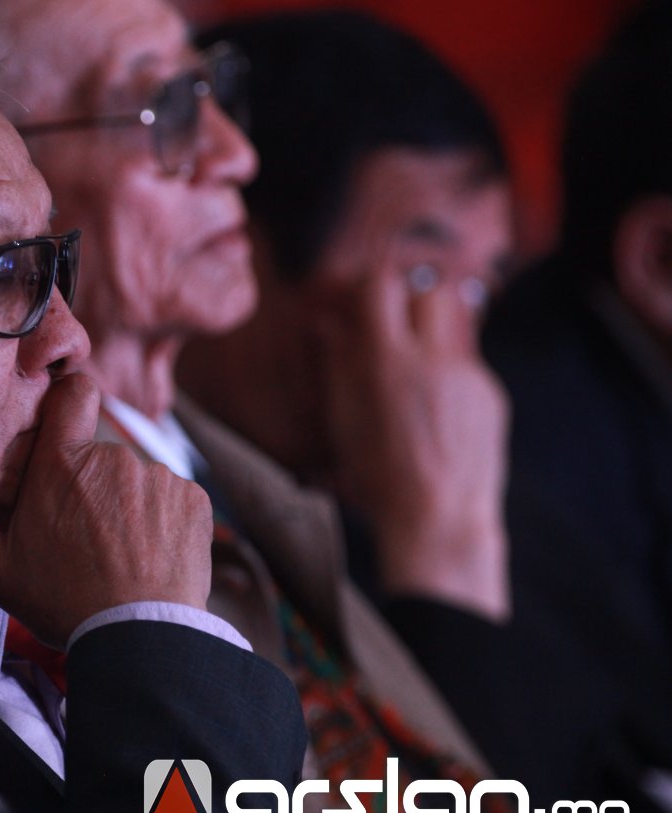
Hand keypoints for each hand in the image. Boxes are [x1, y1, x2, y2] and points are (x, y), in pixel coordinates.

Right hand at [0, 374, 213, 646]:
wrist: (139, 638)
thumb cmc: (63, 602)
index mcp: (61, 463)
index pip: (74, 391)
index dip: (71, 396)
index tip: (66, 417)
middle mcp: (112, 457)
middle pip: (100, 452)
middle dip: (91, 482)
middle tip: (82, 533)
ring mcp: (158, 477)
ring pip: (137, 478)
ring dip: (128, 504)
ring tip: (118, 553)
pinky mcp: (193, 499)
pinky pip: (173, 497)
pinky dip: (163, 521)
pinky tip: (148, 557)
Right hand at [317, 249, 510, 620]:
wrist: (438, 518)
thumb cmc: (379, 479)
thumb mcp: (342, 421)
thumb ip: (337, 364)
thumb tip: (327, 324)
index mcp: (386, 362)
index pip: (381, 286)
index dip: (370, 286)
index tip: (362, 301)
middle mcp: (433, 359)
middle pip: (431, 291)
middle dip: (412, 300)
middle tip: (396, 326)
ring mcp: (469, 375)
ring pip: (456, 328)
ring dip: (434, 334)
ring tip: (414, 370)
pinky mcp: (492, 395)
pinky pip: (470, 366)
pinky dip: (450, 376)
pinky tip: (436, 415)